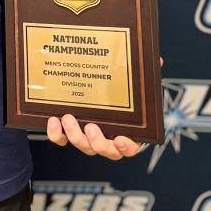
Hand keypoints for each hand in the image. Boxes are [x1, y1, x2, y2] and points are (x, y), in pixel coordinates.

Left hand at [46, 55, 163, 158]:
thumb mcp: (131, 82)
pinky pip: (61, 139)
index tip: (120, 139)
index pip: (130, 147)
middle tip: (90, 127)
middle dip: (97, 143)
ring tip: (68, 118)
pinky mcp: (67, 131)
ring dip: (75, 136)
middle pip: (104, 151)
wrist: (90, 86)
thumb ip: (143, 74)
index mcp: (125, 131)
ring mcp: (86, 136)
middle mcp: (106, 138)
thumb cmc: (117, 90)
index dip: (126, 147)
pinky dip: (56, 134)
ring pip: (83, 146)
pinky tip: (53, 120)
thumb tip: (157, 60)